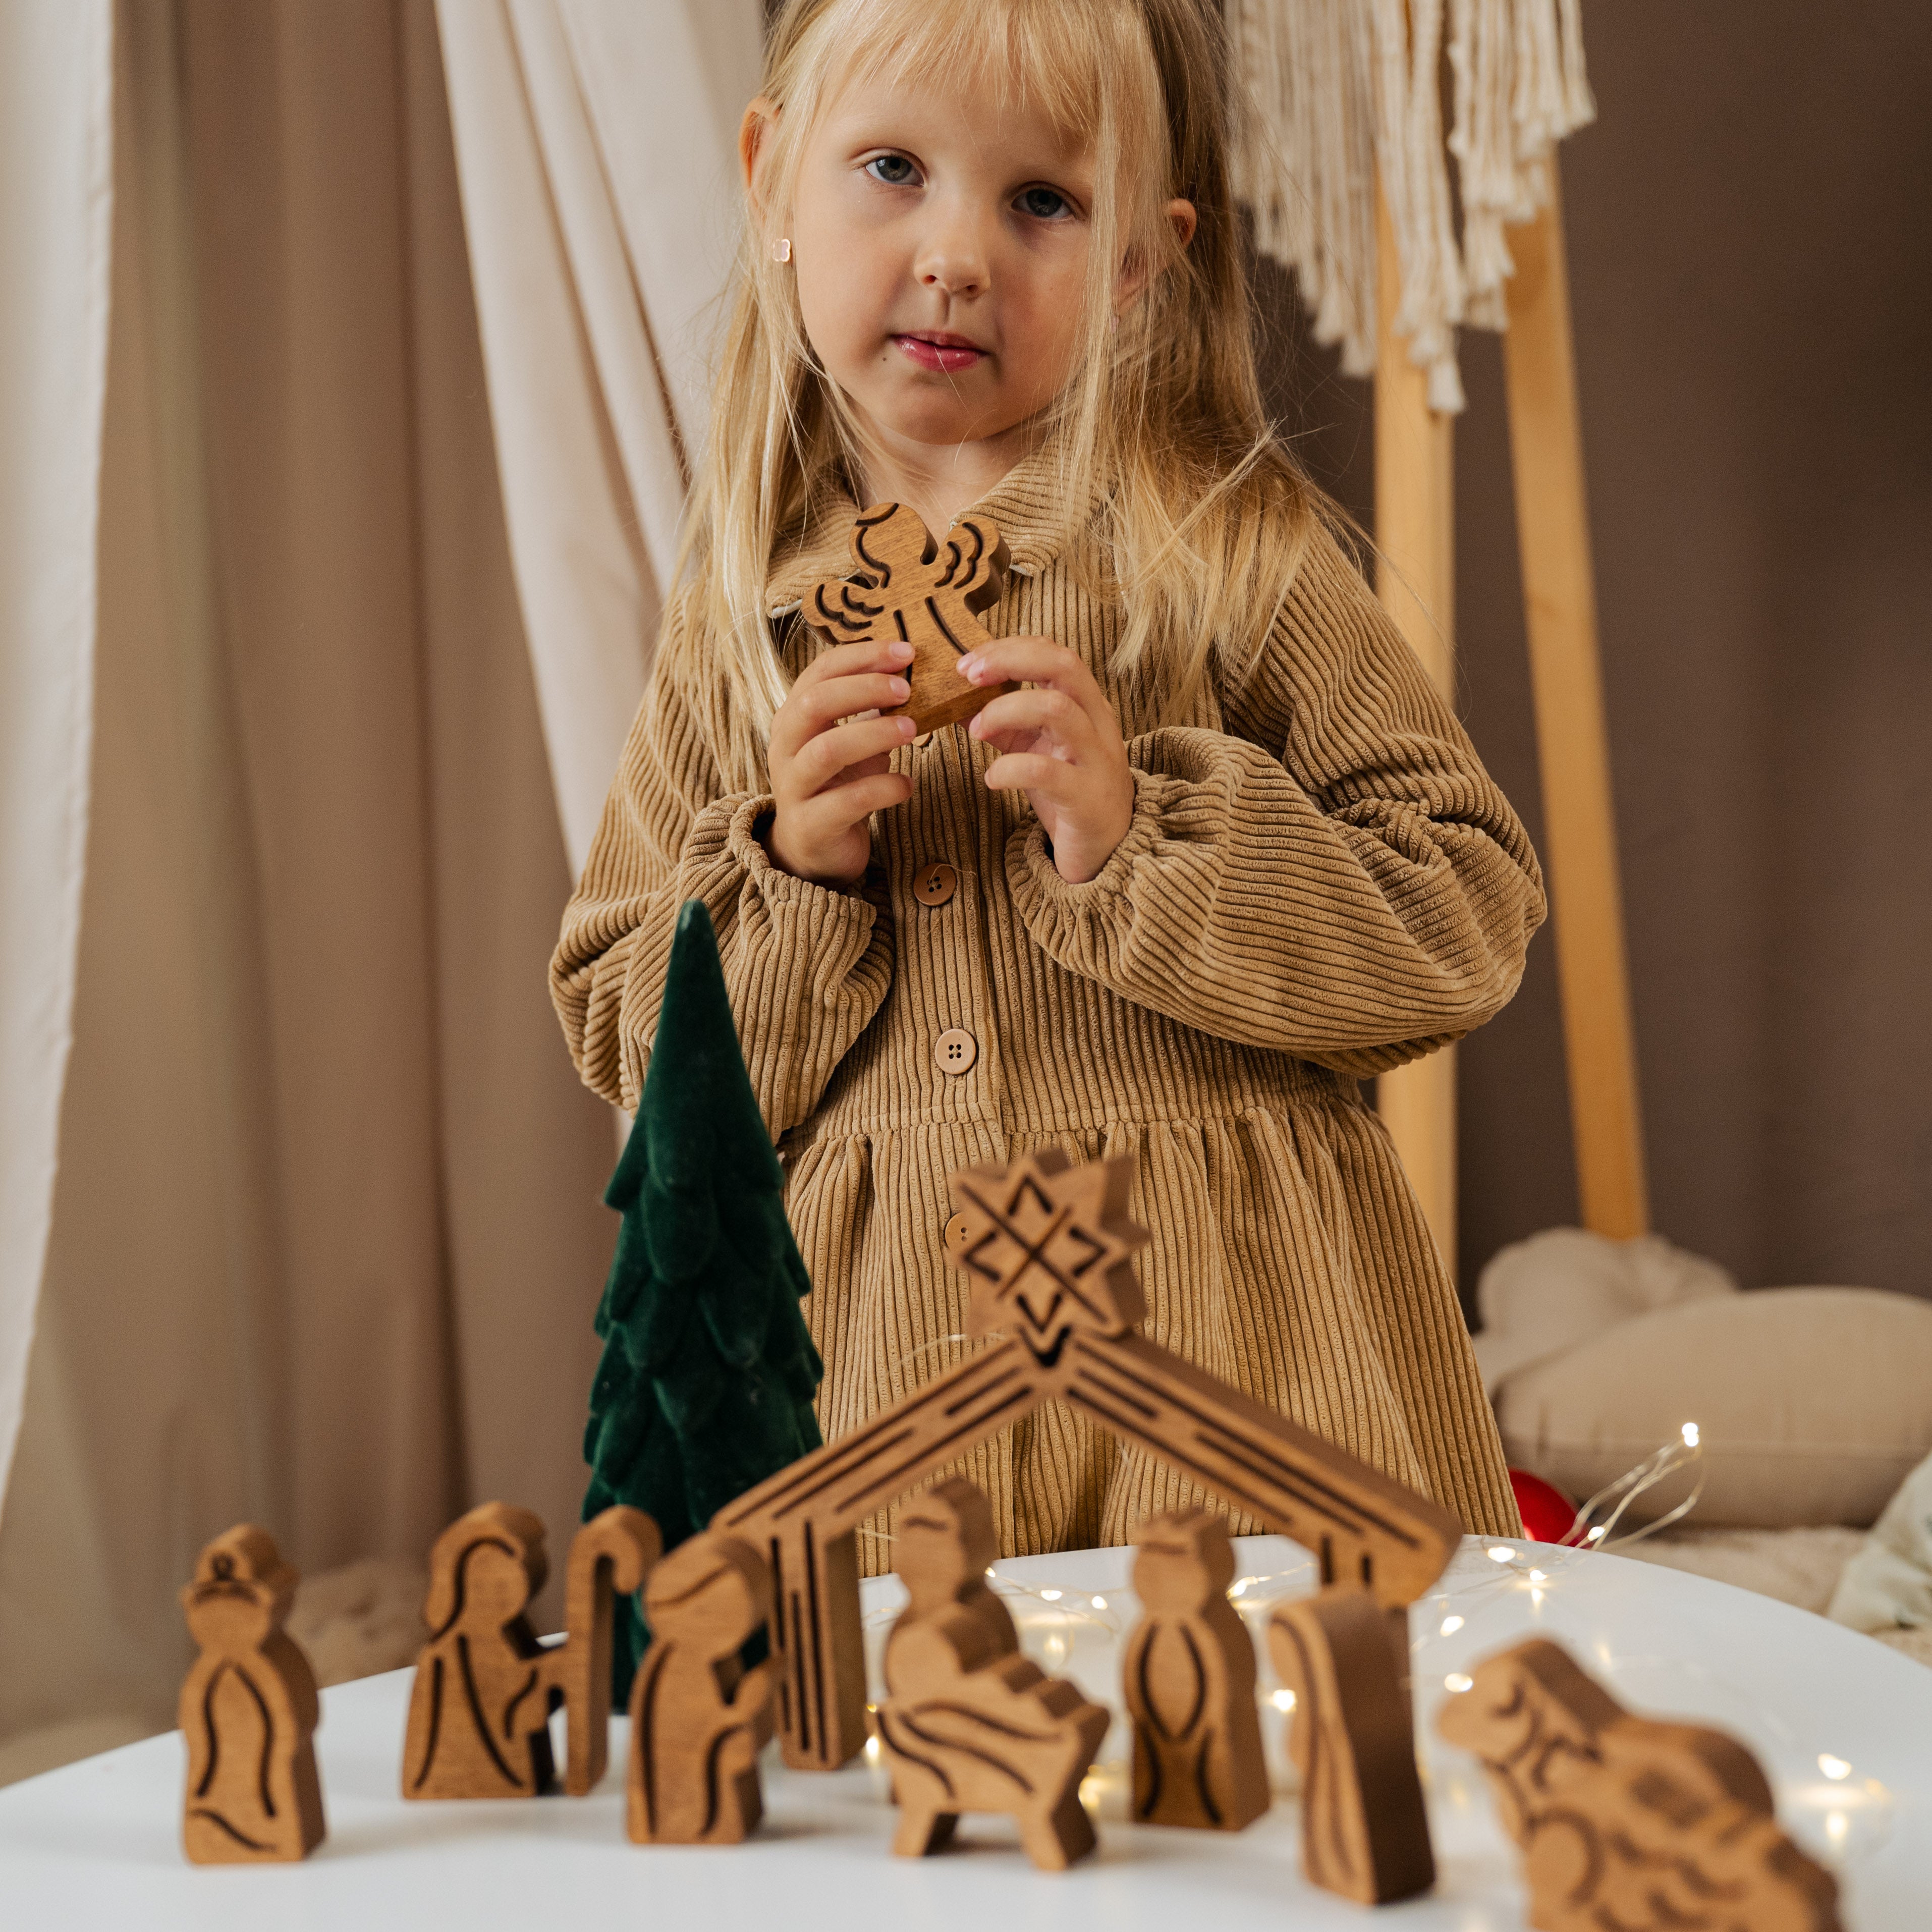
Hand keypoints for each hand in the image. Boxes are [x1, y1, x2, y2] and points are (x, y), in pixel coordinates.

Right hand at [766, 638, 916, 883]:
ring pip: (827, 750)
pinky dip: (885, 788)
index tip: (905, 652)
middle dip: (864, 689)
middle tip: (907, 688)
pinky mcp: (812, 824)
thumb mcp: (850, 740)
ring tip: (911, 729)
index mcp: (794, 717)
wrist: (812, 849)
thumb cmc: (837, 784)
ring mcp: (794, 786)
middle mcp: (786, 747)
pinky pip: (849, 800)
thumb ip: (869, 710)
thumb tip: (911, 671)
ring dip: (874, 734)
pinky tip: (907, 785)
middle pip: (815, 703)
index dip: (862, 656)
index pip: (819, 672)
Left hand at [960, 637, 1133, 884]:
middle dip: (1010, 661)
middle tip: (969, 677)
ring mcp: (1096, 758)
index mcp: (1085, 704)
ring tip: (976, 731)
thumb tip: (956, 700)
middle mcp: (1098, 722)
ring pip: (1056, 709)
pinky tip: (992, 778)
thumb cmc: (1068, 792)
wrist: (1108, 850)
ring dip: (1005, 711)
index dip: (1009, 648)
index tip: (968, 663)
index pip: (1053, 653)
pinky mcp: (1086, 796)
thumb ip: (1002, 723)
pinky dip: (1009, 768)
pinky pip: (1046, 770)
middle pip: (1063, 665)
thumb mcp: (1033, 748)